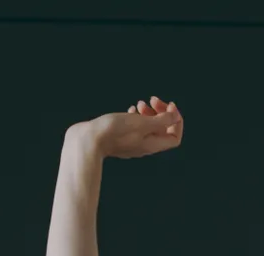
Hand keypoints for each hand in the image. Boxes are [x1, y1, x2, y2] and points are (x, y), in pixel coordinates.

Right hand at [66, 95, 182, 160]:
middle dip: (161, 113)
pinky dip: (137, 117)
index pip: (174, 137)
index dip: (176, 121)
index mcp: (151, 145)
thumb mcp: (140, 123)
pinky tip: (130, 109)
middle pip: (162, 130)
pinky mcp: (121, 140)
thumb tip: (176, 117)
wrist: (87, 141)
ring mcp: (132, 144)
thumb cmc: (113, 131)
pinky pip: (136, 128)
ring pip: (148, 128)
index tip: (169, 107)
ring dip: (148, 113)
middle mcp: (144, 147)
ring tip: (139, 103)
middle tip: (151, 100)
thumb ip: (160, 121)